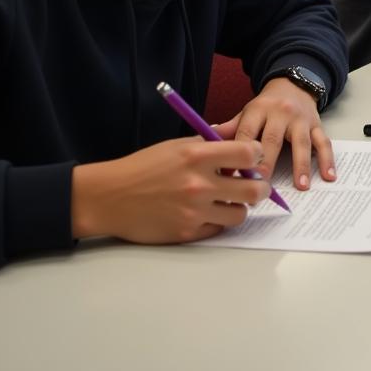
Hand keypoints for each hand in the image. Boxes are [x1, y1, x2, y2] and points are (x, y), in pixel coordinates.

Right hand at [70, 137, 267, 243]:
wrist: (109, 197)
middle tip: (256, 185)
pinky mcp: (186, 233)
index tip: (254, 157)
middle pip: (254, 190)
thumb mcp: (177, 144)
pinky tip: (208, 212)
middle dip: (260, 187)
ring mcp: (193, 212)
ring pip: (241, 214)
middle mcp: (199, 184)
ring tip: (230, 200)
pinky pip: (218, 229)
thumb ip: (210, 142)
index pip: (249, 154)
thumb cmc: (143, 167)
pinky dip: (218, 221)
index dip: (257, 155)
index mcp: (197, 156)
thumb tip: (239, 137)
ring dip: (240, 207)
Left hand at [214, 78, 334, 191]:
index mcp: (257, 111)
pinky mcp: (316, 124)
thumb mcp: (246, 113)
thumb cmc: (266, 107)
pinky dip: (327, 159)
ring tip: (301, 186)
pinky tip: (329, 175)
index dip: (239, 157)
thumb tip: (201, 145)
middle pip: (272, 140)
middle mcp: (280, 113)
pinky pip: (323, 142)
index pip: (246, 134)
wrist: (293, 84)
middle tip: (261, 188)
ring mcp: (300, 119)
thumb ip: (229, 130)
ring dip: (301, 165)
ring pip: (301, 142)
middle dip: (267, 164)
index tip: (233, 180)